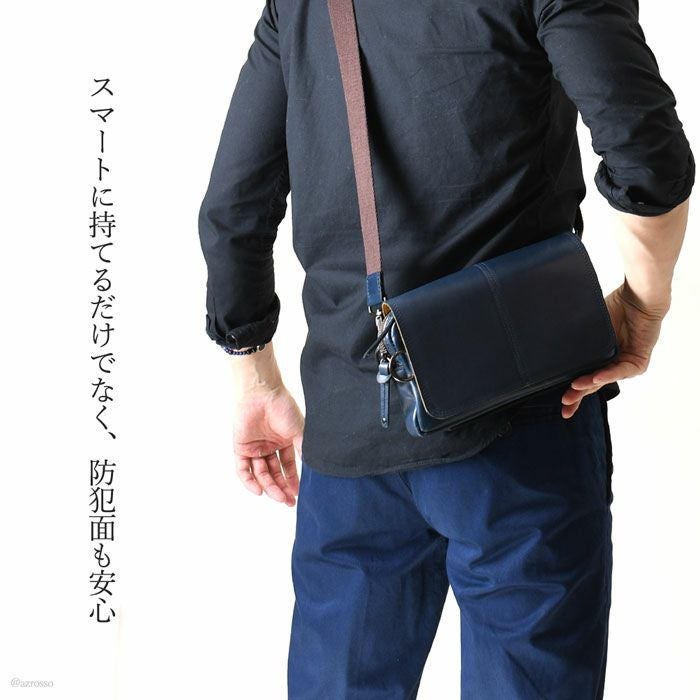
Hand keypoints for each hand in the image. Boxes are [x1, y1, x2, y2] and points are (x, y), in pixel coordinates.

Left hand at [232, 385, 303, 505]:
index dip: (292, 481)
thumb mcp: (299, 432)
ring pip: (261, 474)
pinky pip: (243, 469)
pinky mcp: (241, 447)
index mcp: (284, 443)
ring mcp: (255, 448)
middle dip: (281, 488)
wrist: (263, 394)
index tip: (298, 494)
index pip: (288, 467)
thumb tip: (312, 471)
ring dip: (269, 487)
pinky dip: (249, 481)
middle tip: (288, 501)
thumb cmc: (283, 408)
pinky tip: (259, 490)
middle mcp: (269, 447)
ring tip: (278, 497)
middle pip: (274, 474)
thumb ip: (303, 451)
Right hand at [560, 279, 668, 417]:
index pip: (586, 378)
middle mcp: (613, 363)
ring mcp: (626, 363)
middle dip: (579, 396)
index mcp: (601, 357)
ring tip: (574, 389)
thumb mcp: (590, 329)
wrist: (638, 296)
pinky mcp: (639, 360)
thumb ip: (578, 342)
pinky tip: (595, 378)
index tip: (561, 402)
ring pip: (606, 379)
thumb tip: (551, 348)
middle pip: (594, 385)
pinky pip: (622, 371)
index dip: (574, 391)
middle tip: (565, 404)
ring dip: (590, 385)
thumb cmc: (617, 306)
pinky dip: (608, 375)